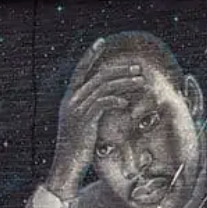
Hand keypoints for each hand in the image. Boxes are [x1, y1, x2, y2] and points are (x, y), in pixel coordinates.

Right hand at [46, 38, 147, 198]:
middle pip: (97, 76)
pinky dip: (115, 100)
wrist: (66, 165)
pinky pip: (101, 104)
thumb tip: (113, 97)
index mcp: (69, 98)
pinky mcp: (84, 121)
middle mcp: (71, 100)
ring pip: (103, 87)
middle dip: (119, 69)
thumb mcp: (84, 123)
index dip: (90, 54)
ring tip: (140, 81)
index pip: (80, 69)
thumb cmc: (78, 147)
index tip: (101, 42)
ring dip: (124, 82)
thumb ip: (93, 108)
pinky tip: (126, 102)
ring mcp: (76, 110)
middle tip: (138, 68)